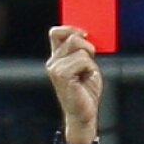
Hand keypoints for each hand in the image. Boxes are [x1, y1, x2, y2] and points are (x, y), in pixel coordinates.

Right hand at [45, 25, 101, 143]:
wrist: (84, 114)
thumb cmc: (86, 93)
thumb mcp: (86, 67)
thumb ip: (82, 51)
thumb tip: (84, 35)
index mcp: (57, 58)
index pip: (57, 33)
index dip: (71, 29)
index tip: (84, 35)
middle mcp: (53, 62)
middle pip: (72, 38)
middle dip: (87, 47)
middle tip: (89, 65)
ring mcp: (55, 68)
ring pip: (80, 48)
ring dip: (89, 62)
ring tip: (86, 75)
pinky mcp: (62, 74)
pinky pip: (83, 60)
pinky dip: (90, 69)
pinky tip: (85, 80)